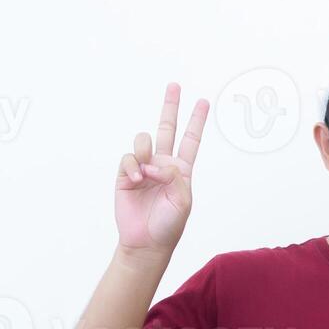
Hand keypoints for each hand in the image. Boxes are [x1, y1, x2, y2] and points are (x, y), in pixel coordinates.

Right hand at [116, 82, 208, 256]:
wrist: (146, 242)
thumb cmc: (169, 224)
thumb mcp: (183, 201)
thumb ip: (175, 176)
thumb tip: (156, 162)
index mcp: (181, 170)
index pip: (190, 140)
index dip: (196, 121)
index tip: (203, 102)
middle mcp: (162, 164)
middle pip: (166, 128)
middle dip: (170, 107)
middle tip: (174, 85)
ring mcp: (144, 168)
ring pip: (144, 141)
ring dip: (145, 152)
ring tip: (145, 174)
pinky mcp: (125, 175)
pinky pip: (128, 158)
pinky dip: (132, 166)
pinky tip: (135, 179)